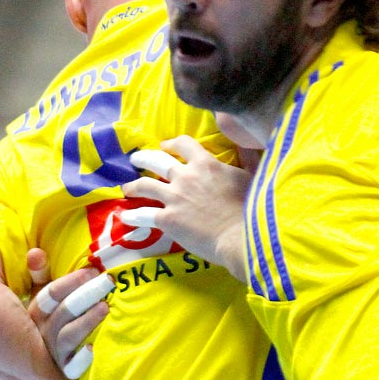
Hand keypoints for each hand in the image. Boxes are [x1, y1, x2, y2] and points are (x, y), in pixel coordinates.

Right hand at [29, 266, 111, 377]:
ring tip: (105, 308)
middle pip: (63, 312)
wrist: (42, 372)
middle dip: (86, 294)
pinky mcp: (66, 373)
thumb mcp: (43, 301)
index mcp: (36, 314)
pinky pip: (72, 368)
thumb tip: (36, 252)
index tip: (93, 270)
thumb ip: (40, 276)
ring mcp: (53, 354)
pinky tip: (93, 350)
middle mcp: (42, 333)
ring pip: (67, 336)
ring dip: (86, 321)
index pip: (50, 295)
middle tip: (108, 281)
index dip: (70, 282)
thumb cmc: (52, 324)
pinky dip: (81, 360)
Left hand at [120, 136, 252, 280]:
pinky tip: (125, 217)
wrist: (241, 236)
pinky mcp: (167, 219)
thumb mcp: (253, 176)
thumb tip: (249, 143)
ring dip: (134, 185)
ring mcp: (174, 197)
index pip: (185, 145)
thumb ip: (247, 159)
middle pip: (158, 161)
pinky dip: (132, 216)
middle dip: (145, 158)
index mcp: (206, 164)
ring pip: (145, 185)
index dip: (173, 143)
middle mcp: (185, 176)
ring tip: (127, 188)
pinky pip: (143, 214)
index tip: (166, 146)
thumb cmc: (252, 208)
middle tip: (137, 159)